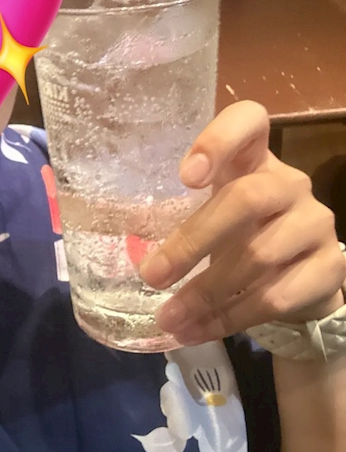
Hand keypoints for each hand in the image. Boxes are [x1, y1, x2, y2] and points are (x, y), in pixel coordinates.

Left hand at [140, 101, 345, 345]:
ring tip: (168, 317)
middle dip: (193, 241)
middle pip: (245, 200)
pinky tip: (197, 330)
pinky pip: (276, 296)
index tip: (185, 177)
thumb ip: (180, 215)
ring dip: (205, 293)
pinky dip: (229, 318)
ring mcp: (316, 224)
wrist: (302, 285)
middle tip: (151, 275)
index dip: (219, 139)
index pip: (249, 120)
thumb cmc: (242, 238)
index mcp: (256, 159)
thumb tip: (125, 242)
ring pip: (259, 257)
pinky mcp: (330, 268)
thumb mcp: (213, 215)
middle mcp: (290, 183)